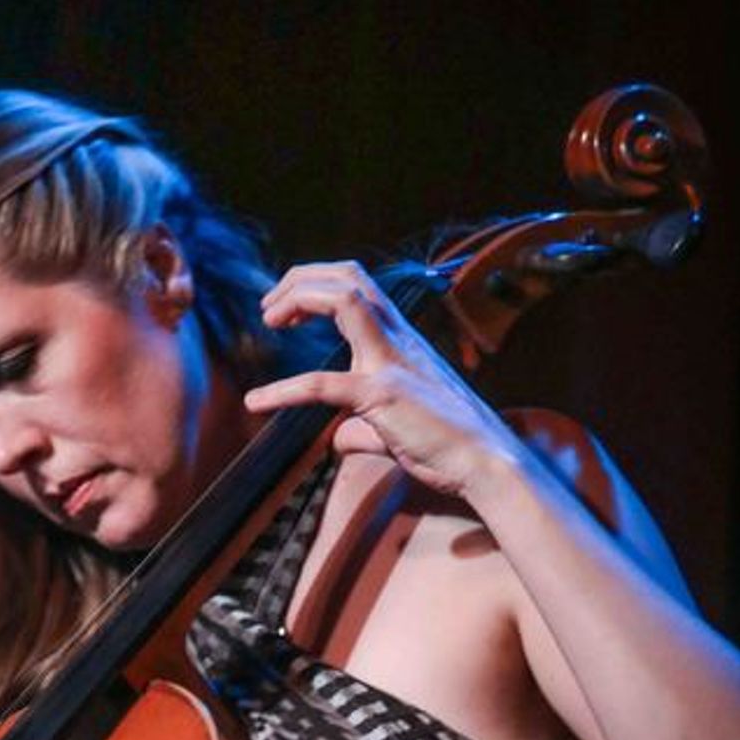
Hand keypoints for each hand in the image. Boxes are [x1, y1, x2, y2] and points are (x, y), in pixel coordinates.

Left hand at [248, 261, 522, 499]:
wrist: (484, 462)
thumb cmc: (446, 444)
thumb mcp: (394, 429)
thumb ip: (362, 430)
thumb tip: (338, 440)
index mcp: (400, 339)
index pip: (358, 285)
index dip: (316, 285)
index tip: (286, 310)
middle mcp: (397, 339)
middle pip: (348, 277)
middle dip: (301, 280)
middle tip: (269, 307)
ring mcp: (390, 362)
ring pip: (344, 299)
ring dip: (299, 299)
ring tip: (269, 320)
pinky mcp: (383, 395)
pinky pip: (323, 384)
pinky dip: (283, 390)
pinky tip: (256, 402)